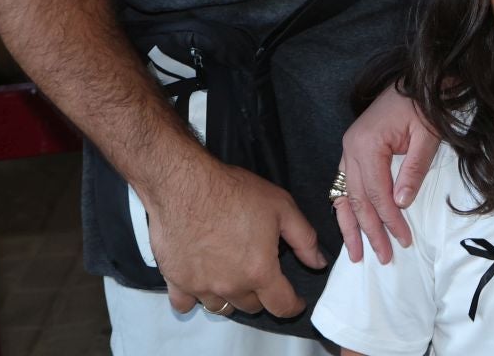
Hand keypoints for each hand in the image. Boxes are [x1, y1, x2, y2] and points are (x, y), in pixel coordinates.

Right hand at [145, 156, 324, 318]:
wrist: (186, 185)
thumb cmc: (235, 193)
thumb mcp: (283, 208)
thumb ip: (304, 240)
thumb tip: (318, 263)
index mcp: (259, 272)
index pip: (282, 306)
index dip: (293, 305)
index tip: (296, 301)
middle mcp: (230, 286)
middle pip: (252, 306)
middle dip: (262, 295)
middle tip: (263, 274)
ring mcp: (200, 287)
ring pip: (222, 307)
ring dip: (232, 297)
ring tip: (235, 277)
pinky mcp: (175, 281)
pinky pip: (186, 304)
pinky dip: (196, 298)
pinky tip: (202, 283)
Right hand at [335, 85, 438, 262]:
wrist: (419, 77)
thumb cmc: (425, 103)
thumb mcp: (426, 135)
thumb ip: (413, 170)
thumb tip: (401, 204)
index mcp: (366, 145)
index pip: (377, 194)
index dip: (389, 220)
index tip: (402, 241)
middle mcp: (350, 149)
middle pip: (358, 199)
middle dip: (369, 231)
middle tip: (382, 257)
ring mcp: (348, 149)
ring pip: (345, 195)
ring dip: (351, 226)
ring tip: (356, 254)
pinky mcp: (353, 149)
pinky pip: (345, 184)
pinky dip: (348, 207)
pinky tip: (350, 225)